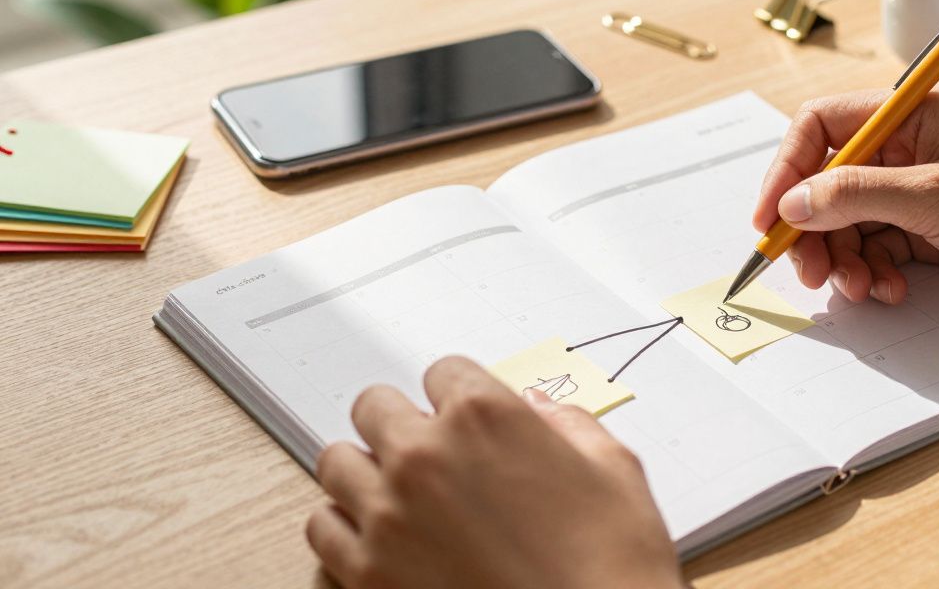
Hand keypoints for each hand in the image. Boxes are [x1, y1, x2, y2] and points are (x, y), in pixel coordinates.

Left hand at [307, 357, 681, 588]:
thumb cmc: (610, 564)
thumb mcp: (615, 471)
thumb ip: (569, 426)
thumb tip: (541, 415)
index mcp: (485, 417)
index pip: (442, 372)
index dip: (459, 396)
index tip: (466, 417)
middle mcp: (425, 456)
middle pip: (374, 406)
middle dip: (403, 424)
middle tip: (430, 452)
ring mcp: (388, 515)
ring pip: (337, 461)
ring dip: (366, 470)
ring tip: (398, 492)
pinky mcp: (367, 573)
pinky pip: (321, 527)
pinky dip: (344, 527)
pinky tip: (378, 536)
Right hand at [753, 82, 938, 314]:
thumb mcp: (934, 197)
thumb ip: (855, 196)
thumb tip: (793, 203)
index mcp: (912, 112)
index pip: (823, 125)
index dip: (788, 169)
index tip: (770, 217)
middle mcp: (911, 145)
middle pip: (829, 180)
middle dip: (814, 228)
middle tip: (809, 272)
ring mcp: (919, 188)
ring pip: (850, 221)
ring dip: (845, 258)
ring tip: (860, 288)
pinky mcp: (930, 228)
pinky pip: (878, 247)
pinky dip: (874, 271)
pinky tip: (890, 290)